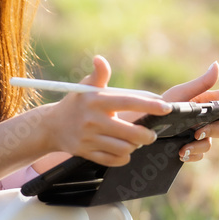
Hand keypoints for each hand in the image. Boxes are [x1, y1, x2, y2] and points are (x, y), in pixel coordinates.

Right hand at [40, 55, 170, 166]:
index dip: (149, 105)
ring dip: (134, 147)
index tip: (166, 108)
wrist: (51, 126)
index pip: (128, 102)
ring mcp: (89, 139)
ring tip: (136, 141)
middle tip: (151, 133)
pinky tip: (124, 150)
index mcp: (96, 101)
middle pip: (130, 133)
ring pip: (123, 148)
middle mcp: (92, 120)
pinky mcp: (86, 153)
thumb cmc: (77, 103)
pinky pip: (112, 160)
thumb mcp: (86, 86)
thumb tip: (99, 59)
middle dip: (147, 135)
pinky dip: (123, 158)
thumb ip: (99, 74)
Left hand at [162, 61, 218, 162]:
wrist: (144, 124)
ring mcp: (199, 134)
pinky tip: (180, 153)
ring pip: (210, 143)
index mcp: (207, 102)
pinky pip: (200, 155)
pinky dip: (192, 155)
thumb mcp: (181, 94)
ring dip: (199, 146)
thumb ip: (201, 83)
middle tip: (197, 132)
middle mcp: (207, 119)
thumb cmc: (163, 104)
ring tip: (183, 148)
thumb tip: (217, 65)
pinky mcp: (192, 147)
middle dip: (214, 131)